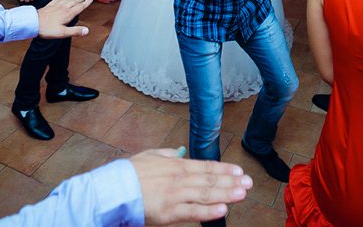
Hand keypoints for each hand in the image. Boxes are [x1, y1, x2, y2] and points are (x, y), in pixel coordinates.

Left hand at [37, 0, 92, 37]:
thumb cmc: (47, 29)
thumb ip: (75, 31)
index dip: (86, 3)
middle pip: (74, 1)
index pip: (79, 7)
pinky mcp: (50, 6)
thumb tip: (87, 31)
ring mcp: (56, 6)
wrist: (33, 23)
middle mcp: (63, 8)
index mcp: (67, 14)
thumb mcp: (63, 33)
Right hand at [130, 148, 251, 224]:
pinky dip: (209, 211)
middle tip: (249, 183)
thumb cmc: (128, 173)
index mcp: (175, 164)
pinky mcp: (169, 212)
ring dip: (227, 194)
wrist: (113, 189)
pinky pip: (193, 212)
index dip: (224, 169)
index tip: (239, 171)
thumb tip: (179, 150)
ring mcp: (175, 195)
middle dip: (231, 181)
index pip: (205, 166)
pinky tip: (223, 209)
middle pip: (210, 180)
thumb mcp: (149, 156)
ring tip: (242, 193)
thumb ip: (166, 154)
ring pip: (206, 194)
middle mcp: (179, 178)